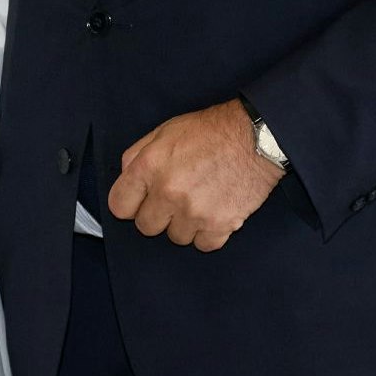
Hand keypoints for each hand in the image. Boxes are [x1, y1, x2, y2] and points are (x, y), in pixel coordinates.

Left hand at [106, 99, 282, 252]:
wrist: (256, 138)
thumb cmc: (211, 131)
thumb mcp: (164, 131)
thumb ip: (138, 156)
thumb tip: (126, 178)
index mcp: (149, 167)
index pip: (119, 206)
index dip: (129, 203)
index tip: (139, 201)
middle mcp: (169, 192)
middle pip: (146, 227)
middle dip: (157, 215)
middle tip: (174, 199)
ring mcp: (194, 212)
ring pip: (176, 237)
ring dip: (184, 224)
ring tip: (198, 201)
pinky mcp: (221, 225)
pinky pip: (204, 244)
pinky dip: (208, 233)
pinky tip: (214, 212)